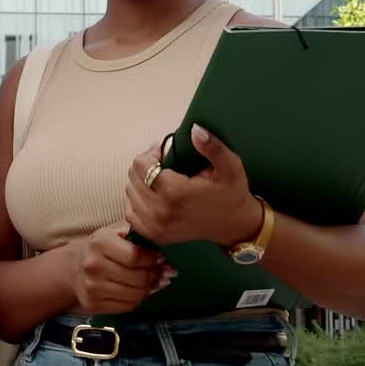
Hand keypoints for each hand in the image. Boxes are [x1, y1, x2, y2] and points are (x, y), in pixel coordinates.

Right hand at [66, 222, 173, 314]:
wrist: (75, 267)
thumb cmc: (102, 247)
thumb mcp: (116, 231)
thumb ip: (137, 234)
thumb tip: (163, 248)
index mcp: (100, 243)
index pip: (135, 256)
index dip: (153, 259)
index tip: (161, 258)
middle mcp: (92, 265)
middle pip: (137, 278)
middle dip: (156, 275)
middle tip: (165, 272)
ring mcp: (91, 287)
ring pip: (135, 294)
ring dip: (150, 289)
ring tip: (157, 281)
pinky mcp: (92, 304)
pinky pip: (127, 306)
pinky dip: (139, 299)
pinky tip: (142, 291)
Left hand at [125, 124, 262, 246]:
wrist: (235, 226)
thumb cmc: (231, 193)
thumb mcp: (229, 166)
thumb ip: (212, 147)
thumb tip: (195, 129)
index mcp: (175, 192)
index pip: (141, 164)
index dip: (150, 153)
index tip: (164, 152)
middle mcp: (161, 212)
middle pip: (133, 177)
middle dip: (145, 165)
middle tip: (162, 163)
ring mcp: (156, 227)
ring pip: (130, 193)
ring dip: (140, 182)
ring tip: (159, 178)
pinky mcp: (155, 236)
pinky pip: (130, 213)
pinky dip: (136, 201)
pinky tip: (151, 195)